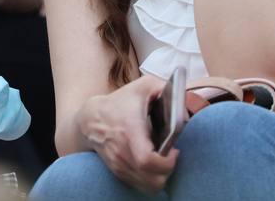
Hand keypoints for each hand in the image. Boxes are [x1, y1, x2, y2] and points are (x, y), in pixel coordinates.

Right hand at [79, 75, 178, 191]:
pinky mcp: (119, 173)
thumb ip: (165, 89)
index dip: (166, 162)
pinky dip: (152, 181)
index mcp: (130, 132)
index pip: (147, 160)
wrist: (90, 119)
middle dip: (168, 172)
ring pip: (148, 188)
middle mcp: (123, 153)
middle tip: (171, 156)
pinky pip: (140, 187)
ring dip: (161, 178)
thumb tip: (183, 106)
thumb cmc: (119, 103)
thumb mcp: (142, 87)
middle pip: (152, 181)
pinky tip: (154, 167)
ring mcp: (120, 166)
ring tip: (164, 162)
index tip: (174, 150)